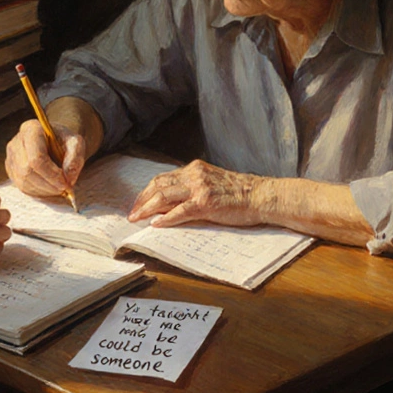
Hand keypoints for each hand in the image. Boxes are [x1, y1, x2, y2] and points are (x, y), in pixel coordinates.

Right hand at [4, 120, 86, 197]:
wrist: (54, 141)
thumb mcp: (76, 143)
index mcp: (31, 129)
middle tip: (64, 188)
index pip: (36, 158)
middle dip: (48, 184)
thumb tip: (68, 177)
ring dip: (44, 190)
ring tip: (58, 189)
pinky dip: (37, 192)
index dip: (51, 174)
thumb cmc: (64, 141)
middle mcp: (16, 142)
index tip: (66, 183)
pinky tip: (49, 189)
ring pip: (23, 181)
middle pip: (27, 171)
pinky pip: (21, 186)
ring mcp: (10, 157)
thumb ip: (75, 157)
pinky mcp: (10, 169)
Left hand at [127, 159, 262, 227]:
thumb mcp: (212, 184)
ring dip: (147, 208)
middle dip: (142, 200)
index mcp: (194, 169)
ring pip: (164, 196)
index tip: (138, 203)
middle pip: (158, 185)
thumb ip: (193, 188)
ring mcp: (199, 188)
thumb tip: (171, 203)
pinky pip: (180, 211)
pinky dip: (166, 218)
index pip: (163, 178)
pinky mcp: (206, 202)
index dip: (147, 191)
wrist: (260, 196)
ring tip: (137, 219)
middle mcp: (194, 174)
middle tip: (132, 213)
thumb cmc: (239, 194)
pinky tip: (156, 224)